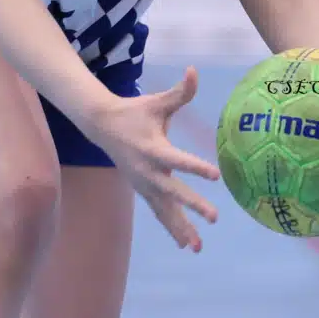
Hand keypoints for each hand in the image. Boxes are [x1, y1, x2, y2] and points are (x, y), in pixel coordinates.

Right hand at [87, 67, 221, 250]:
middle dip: (193, 206)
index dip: (196, 167)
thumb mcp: (157, 101)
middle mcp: (148, 171)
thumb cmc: (135, 111)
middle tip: (215, 218)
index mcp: (154, 148)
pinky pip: (159, 212)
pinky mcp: (143, 190)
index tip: (215, 176)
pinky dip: (171, 227)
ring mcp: (144, 184)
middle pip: (173, 191)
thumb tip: (193, 71)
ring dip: (181, 228)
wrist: (102, 126)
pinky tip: (187, 244)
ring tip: (199, 247)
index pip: (178, 160)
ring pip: (164, 210)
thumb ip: (180, 91)